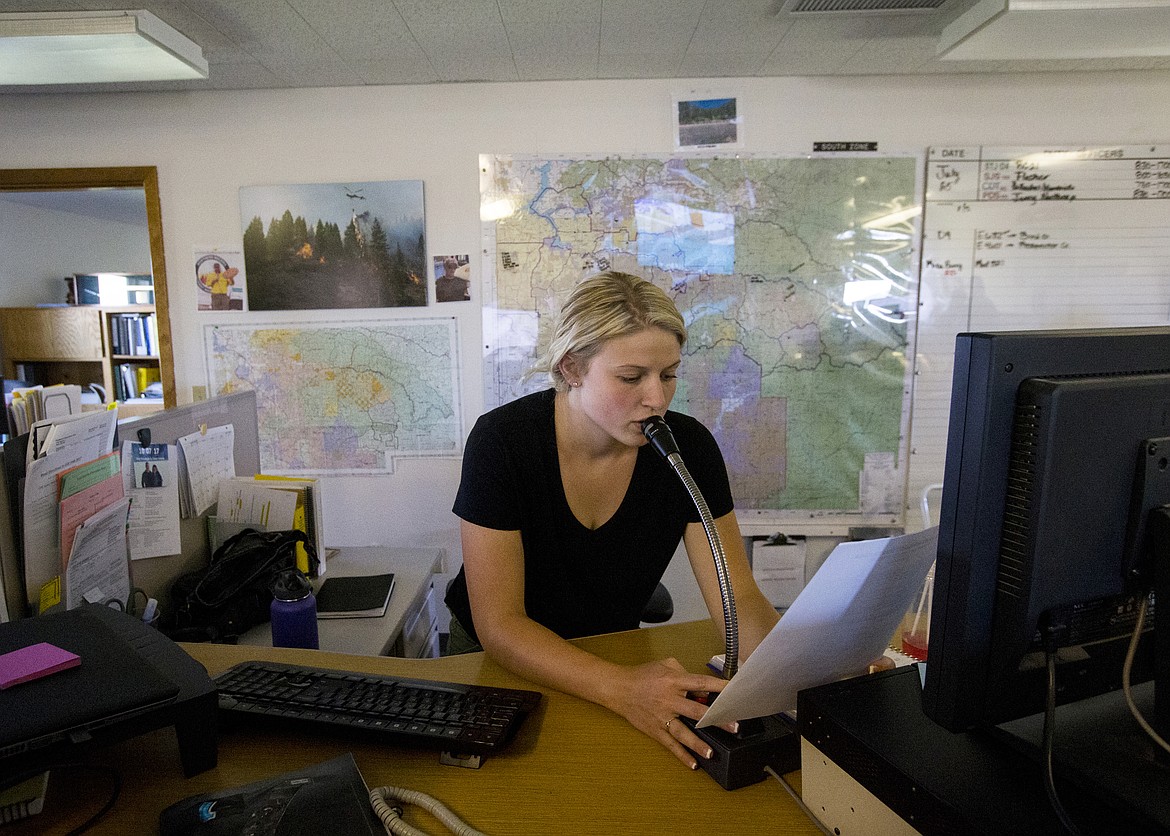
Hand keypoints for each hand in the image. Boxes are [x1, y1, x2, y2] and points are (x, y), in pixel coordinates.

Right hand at [611, 657, 736, 769]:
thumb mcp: (665, 665)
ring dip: (697, 743)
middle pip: (696, 710)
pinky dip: (681, 755)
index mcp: (673, 681)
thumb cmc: (643, 676)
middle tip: (733, 726)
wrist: (619, 689)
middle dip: (715, 718)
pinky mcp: (655, 730)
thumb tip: (704, 688)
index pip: (700, 683)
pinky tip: (693, 764)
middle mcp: (668, 699)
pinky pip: (670, 745)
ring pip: (682, 732)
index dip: (719, 687)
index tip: (734, 692)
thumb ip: (686, 673)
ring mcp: (662, 717)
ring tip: (711, 752)